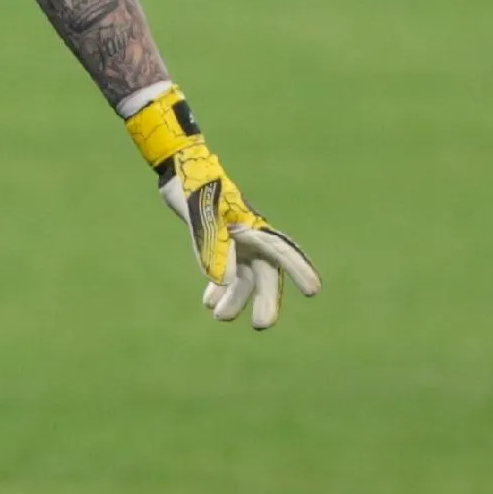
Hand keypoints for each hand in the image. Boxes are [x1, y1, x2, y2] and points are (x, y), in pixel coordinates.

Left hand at [124, 87, 320, 329]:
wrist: (179, 168)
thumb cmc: (195, 186)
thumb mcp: (201, 216)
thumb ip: (212, 247)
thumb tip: (223, 282)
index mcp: (251, 225)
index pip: (279, 251)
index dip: (299, 270)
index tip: (313, 290)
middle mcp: (248, 235)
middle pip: (264, 272)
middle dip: (266, 298)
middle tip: (261, 325)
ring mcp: (235, 239)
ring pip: (242, 276)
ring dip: (234, 297)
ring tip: (219, 317)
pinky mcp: (219, 240)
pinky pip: (225, 271)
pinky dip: (219, 287)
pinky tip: (209, 302)